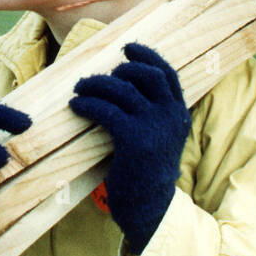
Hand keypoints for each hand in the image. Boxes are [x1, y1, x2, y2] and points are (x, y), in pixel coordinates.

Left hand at [69, 42, 191, 253]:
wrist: (150, 208)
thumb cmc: (146, 173)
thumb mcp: (159, 139)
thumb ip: (151, 114)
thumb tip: (121, 85)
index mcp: (179, 114)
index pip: (167, 74)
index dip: (148, 55)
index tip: (128, 47)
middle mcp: (171, 116)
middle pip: (145, 75)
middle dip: (118, 70)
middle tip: (97, 78)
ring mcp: (154, 126)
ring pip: (121, 89)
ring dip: (95, 84)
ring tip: (79, 89)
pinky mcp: (134, 138)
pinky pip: (106, 109)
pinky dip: (87, 103)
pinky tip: (76, 106)